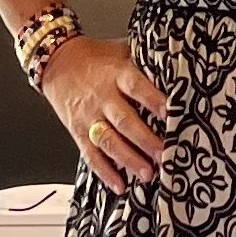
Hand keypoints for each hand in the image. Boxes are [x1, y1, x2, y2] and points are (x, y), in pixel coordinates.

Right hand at [40, 38, 168, 190]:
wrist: (57, 61)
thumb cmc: (96, 58)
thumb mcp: (122, 52)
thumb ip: (145, 63)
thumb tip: (179, 71)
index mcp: (116, 73)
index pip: (136, 86)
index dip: (152, 99)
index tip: (169, 113)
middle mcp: (103, 96)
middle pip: (124, 120)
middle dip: (145, 140)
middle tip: (163, 154)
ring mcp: (89, 116)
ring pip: (109, 141)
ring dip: (128, 160)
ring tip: (147, 174)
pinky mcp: (79, 132)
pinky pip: (91, 155)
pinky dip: (105, 172)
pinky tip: (119, 184)